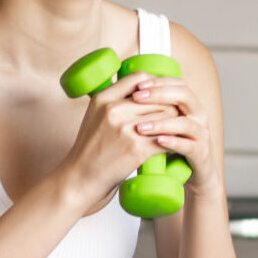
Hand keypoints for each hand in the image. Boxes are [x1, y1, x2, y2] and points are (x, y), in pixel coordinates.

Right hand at [59, 73, 178, 212]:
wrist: (81, 179)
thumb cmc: (90, 150)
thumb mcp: (95, 116)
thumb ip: (115, 101)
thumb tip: (145, 90)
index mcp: (103, 99)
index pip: (139, 78)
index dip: (156, 85)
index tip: (163, 95)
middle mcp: (114, 110)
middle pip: (158, 98)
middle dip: (170, 108)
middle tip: (176, 117)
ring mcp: (126, 129)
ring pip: (166, 117)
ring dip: (174, 125)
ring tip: (176, 132)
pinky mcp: (136, 149)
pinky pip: (166, 138)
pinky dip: (173, 142)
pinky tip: (174, 146)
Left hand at [128, 75, 222, 198]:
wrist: (190, 172)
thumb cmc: (169, 145)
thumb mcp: (159, 123)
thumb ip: (149, 107)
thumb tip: (122, 91)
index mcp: (187, 103)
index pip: (176, 83)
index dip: (158, 81)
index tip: (137, 85)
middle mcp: (198, 114)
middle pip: (184, 95)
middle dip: (159, 95)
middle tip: (137, 98)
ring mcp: (200, 133)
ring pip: (185, 122)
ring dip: (161, 122)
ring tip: (140, 127)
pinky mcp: (200, 152)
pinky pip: (188, 145)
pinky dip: (173, 142)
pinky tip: (158, 141)